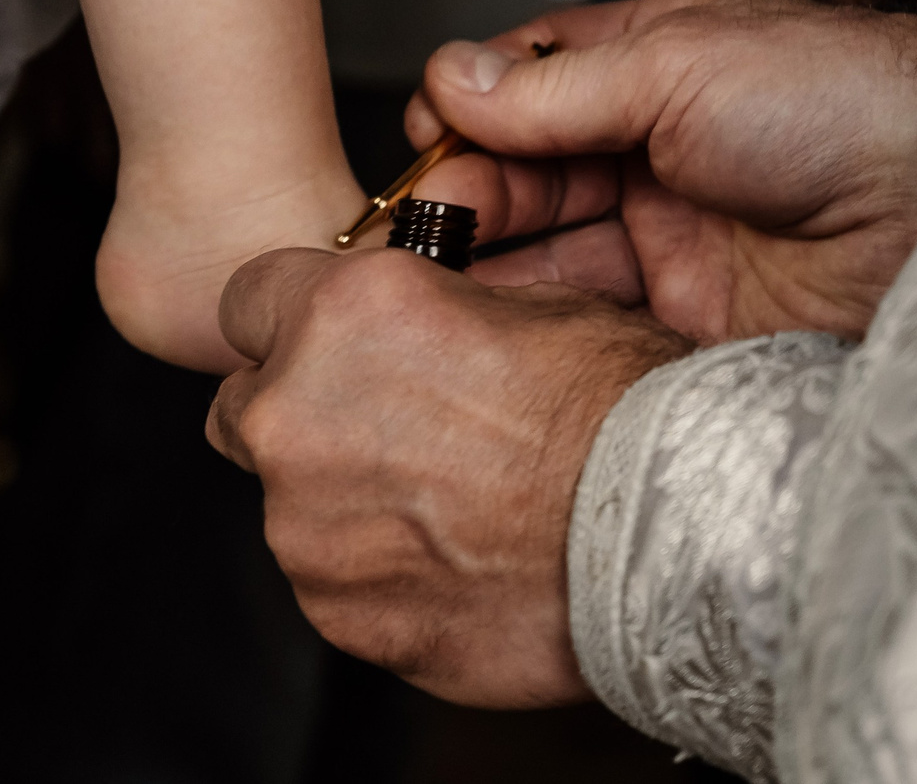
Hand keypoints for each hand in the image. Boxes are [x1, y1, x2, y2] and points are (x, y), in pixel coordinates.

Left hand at [208, 247, 691, 704]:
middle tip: (388, 427)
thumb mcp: (534, 300)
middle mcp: (297, 415)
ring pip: (288, 503)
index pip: (247, 300)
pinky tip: (457, 562)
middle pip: (246, 407)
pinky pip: (333, 583)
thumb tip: (425, 320)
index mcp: (340, 314)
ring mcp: (306, 527)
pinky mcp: (337, 615)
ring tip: (448, 508)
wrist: (670, 539)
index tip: (331, 341)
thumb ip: (435, 310)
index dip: (293, 320)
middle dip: (301, 412)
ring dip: (342, 499)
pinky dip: (378, 574)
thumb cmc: (621, 412)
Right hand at [402, 0, 916, 340]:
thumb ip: (559, 87)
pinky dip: (533, 330)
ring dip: (485, 267)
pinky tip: (486, 332)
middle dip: (463, 195)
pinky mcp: (690, 328)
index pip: (533, 85)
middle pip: (527, 176)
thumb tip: (449, 81)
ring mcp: (674, 244)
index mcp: (659, 68)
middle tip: (413, 223)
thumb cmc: (847, 103)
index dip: (470, 111)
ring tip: (425, 282)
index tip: (421, 139)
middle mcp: (660, 155)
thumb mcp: (682, 65)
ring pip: (548, 257)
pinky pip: (590, 328)